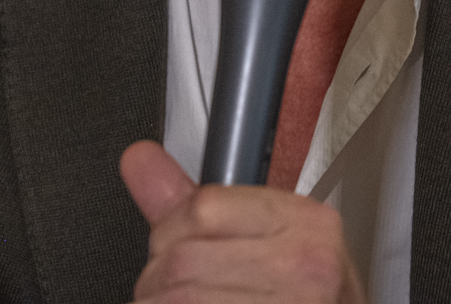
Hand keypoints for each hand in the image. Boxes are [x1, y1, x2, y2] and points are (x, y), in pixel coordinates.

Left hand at [121, 141, 366, 303]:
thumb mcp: (272, 239)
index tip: (176, 246)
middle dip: (161, 280)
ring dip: (162, 302)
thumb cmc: (309, 297)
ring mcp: (289, 303)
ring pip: (176, 298)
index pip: (204, 207)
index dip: (172, 232)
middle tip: (181, 291)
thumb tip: (141, 160)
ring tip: (187, 303)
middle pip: (182, 260)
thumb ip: (195, 201)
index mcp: (306, 224)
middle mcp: (304, 265)